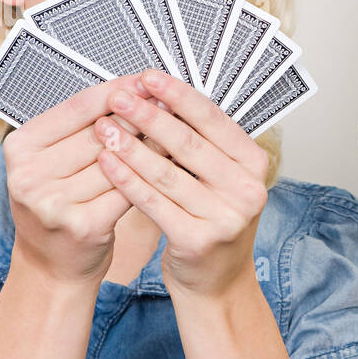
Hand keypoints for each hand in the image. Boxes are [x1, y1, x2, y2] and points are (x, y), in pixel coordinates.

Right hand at [4, 73, 167, 285]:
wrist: (50, 267)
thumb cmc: (60, 206)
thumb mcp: (54, 163)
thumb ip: (82, 130)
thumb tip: (133, 91)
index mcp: (21, 147)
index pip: (77, 107)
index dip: (117, 90)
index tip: (145, 80)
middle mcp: (29, 174)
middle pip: (99, 132)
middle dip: (140, 116)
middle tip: (172, 102)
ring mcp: (53, 202)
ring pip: (118, 162)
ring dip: (152, 145)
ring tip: (180, 130)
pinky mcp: (82, 225)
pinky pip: (128, 191)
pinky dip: (152, 176)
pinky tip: (172, 165)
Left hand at [93, 69, 269, 297]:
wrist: (217, 281)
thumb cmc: (212, 219)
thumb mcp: (221, 178)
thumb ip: (202, 143)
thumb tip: (162, 96)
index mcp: (254, 164)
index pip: (214, 120)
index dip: (178, 96)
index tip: (148, 77)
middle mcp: (247, 189)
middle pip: (189, 143)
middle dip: (149, 116)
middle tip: (119, 96)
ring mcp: (226, 217)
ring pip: (167, 172)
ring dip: (131, 146)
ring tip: (104, 128)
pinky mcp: (198, 240)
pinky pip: (154, 202)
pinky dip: (127, 180)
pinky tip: (108, 162)